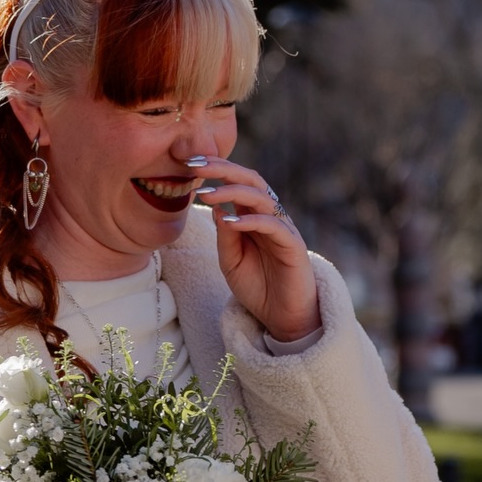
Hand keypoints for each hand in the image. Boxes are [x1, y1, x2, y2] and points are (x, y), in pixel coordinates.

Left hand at [190, 156, 321, 342]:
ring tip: (206, 193)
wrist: (282, 317)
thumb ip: (224, 235)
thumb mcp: (230, 261)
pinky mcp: (293, 246)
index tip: (188, 164)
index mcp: (253, 215)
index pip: (236, 183)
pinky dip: (251, 220)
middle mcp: (270, 216)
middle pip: (251, 180)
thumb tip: (216, 206)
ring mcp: (283, 229)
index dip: (216, 170)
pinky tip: (229, 220)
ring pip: (261, 198)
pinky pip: (273, 226)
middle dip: (223, 169)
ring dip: (232, 192)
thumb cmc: (257, 287)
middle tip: (197, 166)